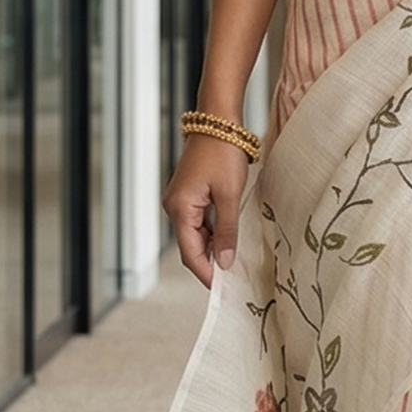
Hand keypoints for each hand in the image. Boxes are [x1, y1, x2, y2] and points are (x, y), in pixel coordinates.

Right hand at [163, 135, 251, 285]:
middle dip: (211, 263)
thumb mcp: (230, 195)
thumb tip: (226, 262)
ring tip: (236, 261)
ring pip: (196, 235)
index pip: (190, 254)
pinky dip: (213, 233)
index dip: (207, 273)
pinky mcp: (189, 195)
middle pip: (191, 247)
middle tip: (235, 279)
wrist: (217, 121)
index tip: (224, 289)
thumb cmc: (223, 154)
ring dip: (214, 248)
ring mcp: (180, 201)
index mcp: (179, 209)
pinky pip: (199, 222)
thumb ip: (227, 230)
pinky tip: (230, 239)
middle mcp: (174, 207)